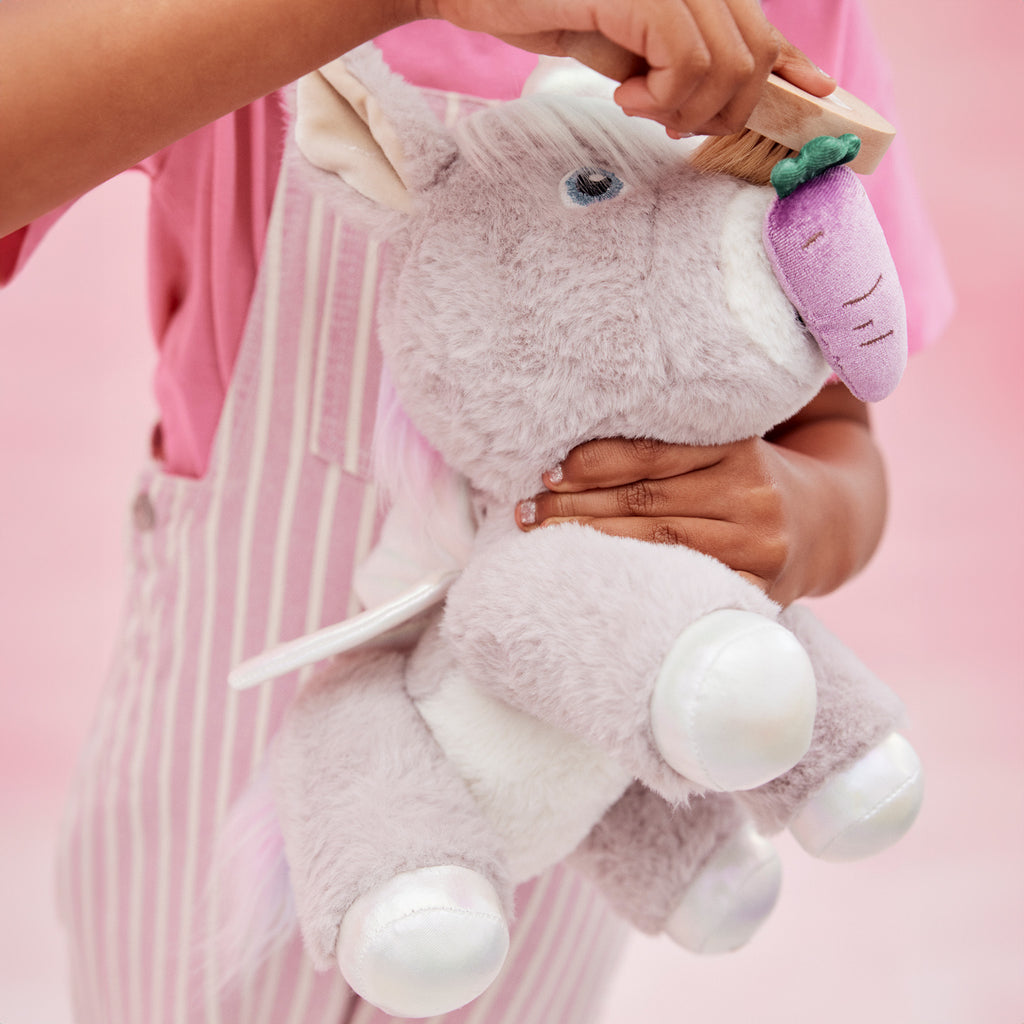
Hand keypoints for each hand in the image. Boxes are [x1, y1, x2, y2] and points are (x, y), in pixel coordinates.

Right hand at [418, 0, 833, 136]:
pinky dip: (664, 96)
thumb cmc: (541, 7)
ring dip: (688, 108)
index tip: (815, 94)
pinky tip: (628, 95)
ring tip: (641, 105)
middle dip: (725, 109)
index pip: (760, 25)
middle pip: (753, 54)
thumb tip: (728, 96)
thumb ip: (677, 65)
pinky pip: (688, 61)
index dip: (792, 65)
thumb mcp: (626, 47)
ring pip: (728, 64)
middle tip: (674, 121)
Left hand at [514, 387, 886, 605]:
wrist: (822, 525)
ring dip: (590, 542)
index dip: (595, 463)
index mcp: (739, 446)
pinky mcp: (757, 587)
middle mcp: (752, 492)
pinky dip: (635, 578)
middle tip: (525, 512)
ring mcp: (758, 544)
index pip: (654, 454)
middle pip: (646, 500)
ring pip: (657, 542)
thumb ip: (672, 440)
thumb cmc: (747, 478)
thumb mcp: (724, 444)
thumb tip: (572, 444)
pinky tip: (594, 574)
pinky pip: (685, 583)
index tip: (547, 472)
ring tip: (541, 538)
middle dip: (576, 508)